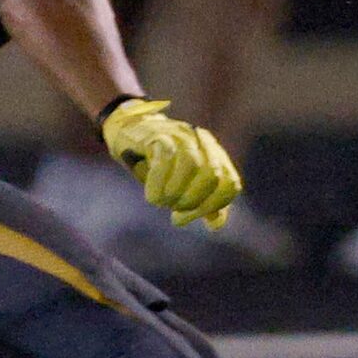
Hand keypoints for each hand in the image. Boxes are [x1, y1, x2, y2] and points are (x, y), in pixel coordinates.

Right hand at [99, 96, 243, 228]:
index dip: (211, 207)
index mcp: (215, 156)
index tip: (184, 217)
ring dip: (175, 191)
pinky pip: (165, 157)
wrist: (128, 132)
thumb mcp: (182, 184)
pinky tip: (151, 196)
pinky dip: (159, 181)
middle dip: (192, 200)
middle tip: (172, 211)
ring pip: (191, 164)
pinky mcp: (159, 134)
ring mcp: (181, 136)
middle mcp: (203, 143)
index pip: (229, 184)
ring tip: (161, 202)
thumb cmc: (156, 163)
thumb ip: (202, 201)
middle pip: (212, 175)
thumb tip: (215, 225)